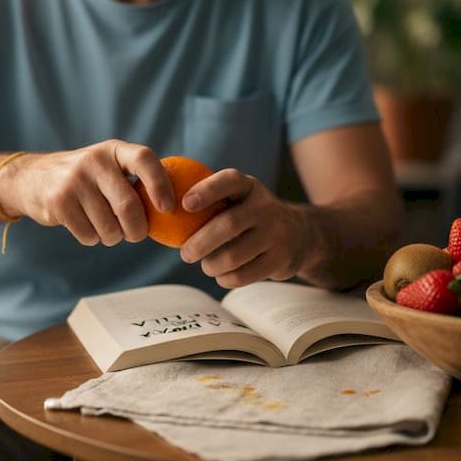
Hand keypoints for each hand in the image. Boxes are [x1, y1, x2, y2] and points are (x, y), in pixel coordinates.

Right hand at [2, 140, 171, 246]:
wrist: (32, 178)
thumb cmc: (86, 179)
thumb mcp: (108, 167)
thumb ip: (135, 181)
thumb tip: (172, 212)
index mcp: (113, 150)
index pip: (144, 159)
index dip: (160, 184)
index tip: (167, 208)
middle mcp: (94, 161)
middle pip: (128, 205)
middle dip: (137, 229)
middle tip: (136, 235)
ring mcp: (73, 181)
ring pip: (109, 227)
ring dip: (113, 237)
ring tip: (107, 229)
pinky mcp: (58, 202)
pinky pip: (89, 236)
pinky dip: (93, 239)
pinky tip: (86, 227)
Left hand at [177, 169, 320, 287]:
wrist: (301, 234)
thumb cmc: (251, 216)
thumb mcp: (240, 199)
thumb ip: (210, 201)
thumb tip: (159, 209)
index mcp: (250, 187)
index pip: (229, 181)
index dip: (206, 191)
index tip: (185, 204)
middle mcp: (266, 207)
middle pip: (228, 225)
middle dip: (200, 242)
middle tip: (185, 254)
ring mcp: (276, 234)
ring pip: (234, 255)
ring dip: (212, 265)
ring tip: (206, 265)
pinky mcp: (281, 259)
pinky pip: (244, 275)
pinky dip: (226, 279)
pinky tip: (221, 275)